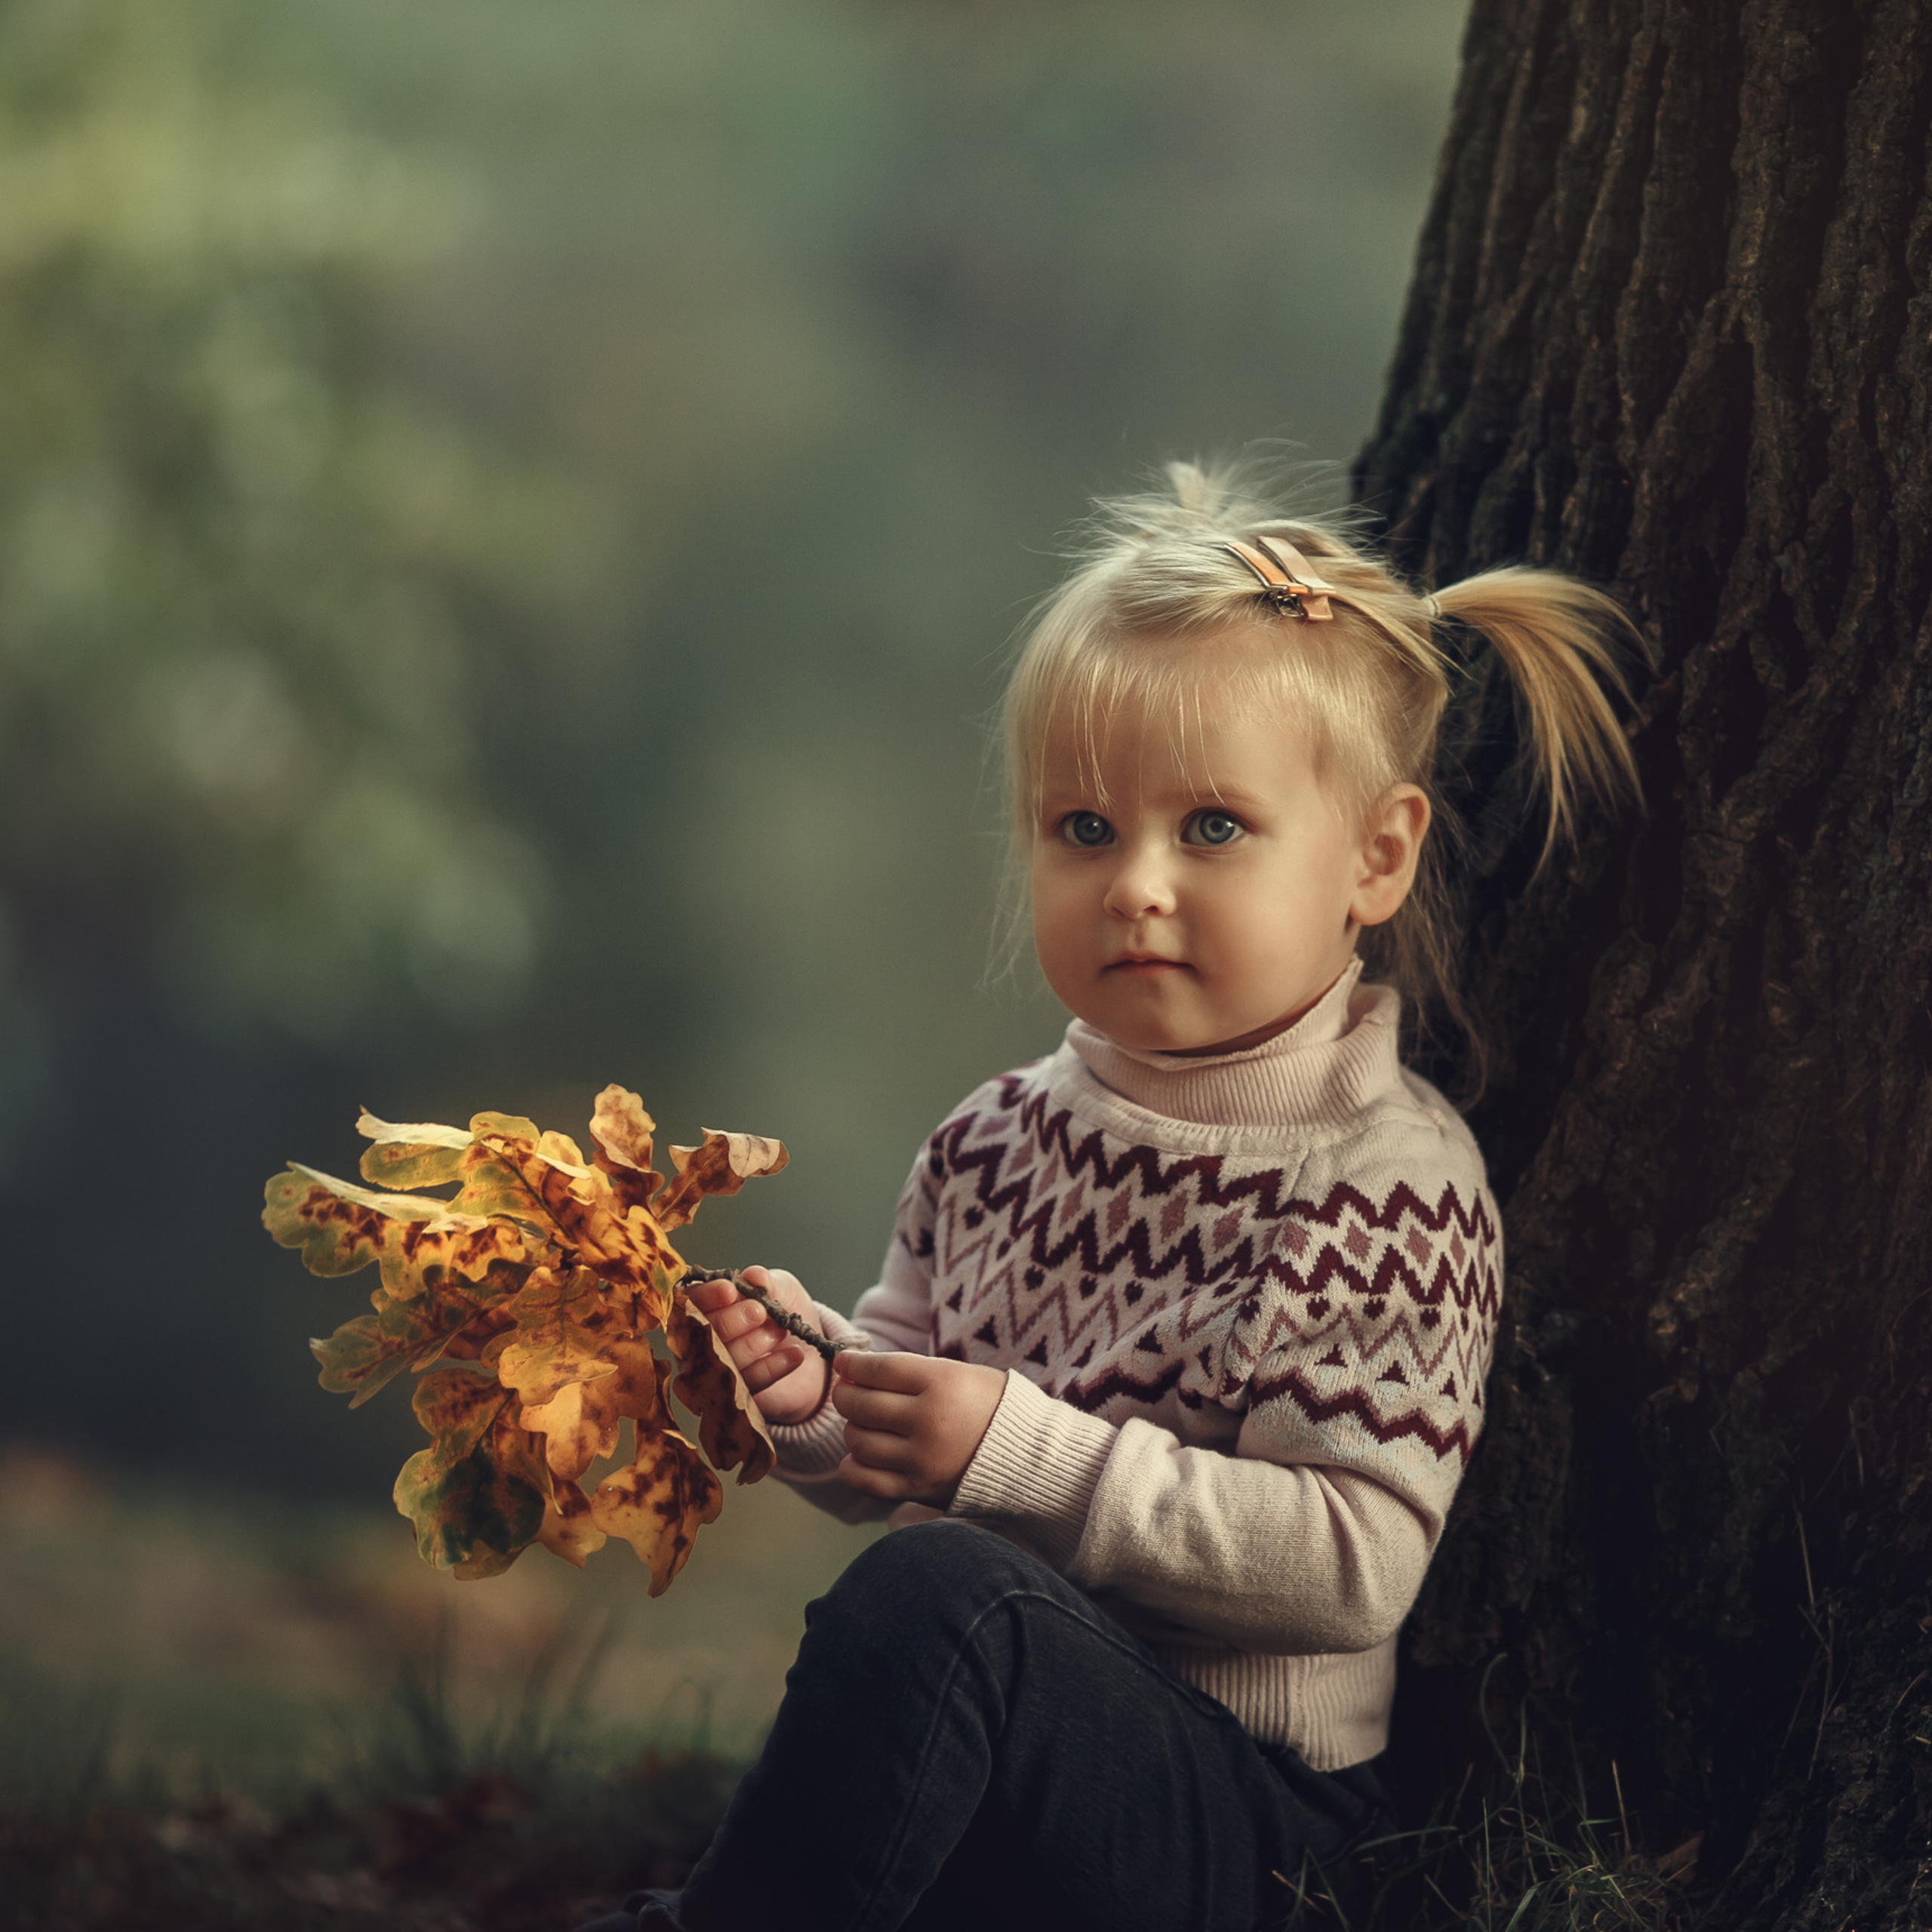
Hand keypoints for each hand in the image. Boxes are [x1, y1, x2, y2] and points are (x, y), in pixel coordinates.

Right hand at [684, 1266, 829, 1425]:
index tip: (730, 1290)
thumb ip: (768, 1282)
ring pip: (722, 1361)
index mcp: (704, 1309)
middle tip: (759, 1312)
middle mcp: (701, 1342)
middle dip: (730, 1320)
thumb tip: (754, 1275)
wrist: (809, 1348)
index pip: (690, 1302)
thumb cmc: (783, 1312)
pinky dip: (772, 1368)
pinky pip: (749, 1384)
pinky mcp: (737, 1397)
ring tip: (779, 1331)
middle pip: (701, 1334)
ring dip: (752, 1344)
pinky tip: (794, 1354)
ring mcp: (716, 1372)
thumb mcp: (781, 1289)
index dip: (707, 1296)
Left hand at [832, 1352, 1007, 1507]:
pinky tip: (857, 1458)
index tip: (843, 1363)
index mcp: (941, 1382)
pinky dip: (853, 1468)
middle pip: (861, 1405)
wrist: (1028, 1454)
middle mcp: (929, 1419)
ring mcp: (923, 1458)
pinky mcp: (920, 1488)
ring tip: (864, 1424)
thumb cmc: (989, 1405)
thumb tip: (855, 1371)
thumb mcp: (958, 1374)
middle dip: (846, 1394)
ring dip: (852, 1430)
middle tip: (849, 1392)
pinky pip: (868, 1480)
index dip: (852, 1365)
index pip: (878, 1369)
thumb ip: (909, 1372)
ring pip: (859, 1441)